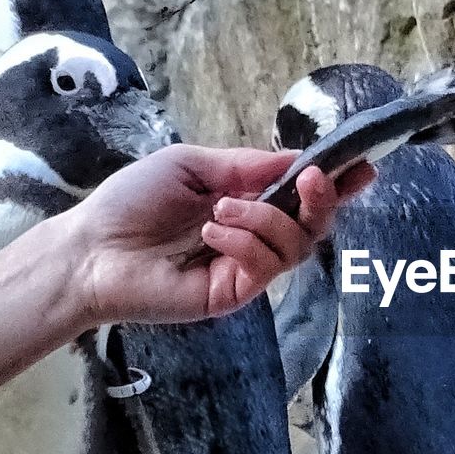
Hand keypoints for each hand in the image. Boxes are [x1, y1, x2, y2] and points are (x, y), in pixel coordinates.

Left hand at [61, 144, 372, 325]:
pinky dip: (246, 241)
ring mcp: (246, 269)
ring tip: (220, 210)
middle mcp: (254, 238)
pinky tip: (212, 232)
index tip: (363, 168)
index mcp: (247, 203)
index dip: (336, 184)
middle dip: (322, 200)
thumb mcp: (193, 165)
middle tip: (312, 179)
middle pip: (314, 225)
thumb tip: (295, 159)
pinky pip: (266, 266)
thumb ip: (246, 164)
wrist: (91, 249)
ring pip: (295, 245)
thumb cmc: (132, 202)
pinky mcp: (234, 294)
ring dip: (266, 218)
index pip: (302, 197)